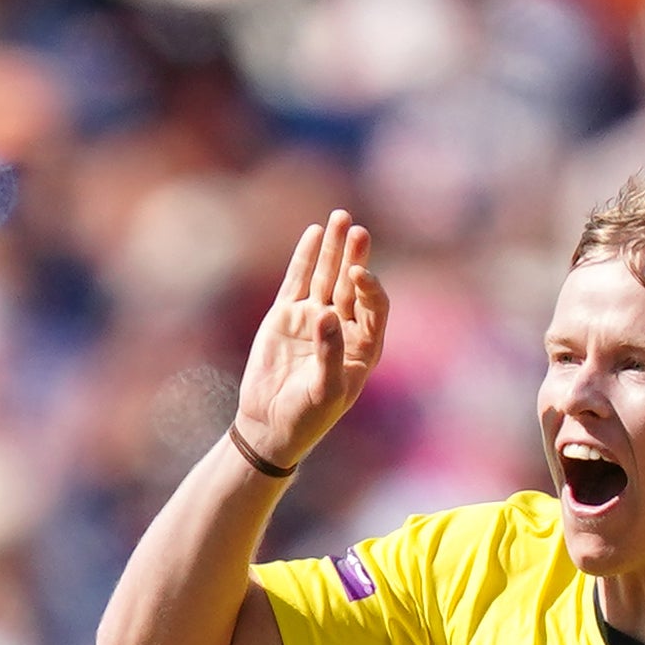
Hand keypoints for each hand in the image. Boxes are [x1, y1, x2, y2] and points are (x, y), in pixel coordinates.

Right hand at [235, 211, 385, 467]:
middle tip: (359, 231)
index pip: (375, 307)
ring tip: (340, 218)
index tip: (359, 275)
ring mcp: (314, 318)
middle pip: (352, 284)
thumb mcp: (325, 391)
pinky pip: (298, 281)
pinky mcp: (286, 316)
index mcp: (364, 346)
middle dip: (356, 257)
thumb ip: (329, 353)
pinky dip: (305, 258)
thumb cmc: (307, 416)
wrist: (269, 426)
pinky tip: (313, 234)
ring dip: (333, 249)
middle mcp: (343, 327)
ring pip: (326, 276)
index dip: (370, 288)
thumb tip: (326, 314)